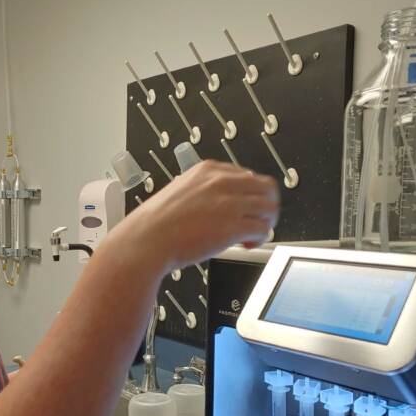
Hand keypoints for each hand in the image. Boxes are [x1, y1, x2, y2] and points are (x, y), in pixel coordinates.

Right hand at [108, 160, 279, 274]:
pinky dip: (260, 238)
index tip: (246, 208)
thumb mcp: (181, 191)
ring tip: (252, 235)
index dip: (250, 194)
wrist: (146, 240)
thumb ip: (205, 192)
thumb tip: (223, 203)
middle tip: (257, 221)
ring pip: (269, 208)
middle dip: (265, 206)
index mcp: (208, 170)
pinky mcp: (233, 226)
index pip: (247, 175)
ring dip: (265, 222)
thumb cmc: (156, 223)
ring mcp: (229, 203)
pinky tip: (246, 244)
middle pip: (266, 188)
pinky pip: (263, 229)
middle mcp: (221, 182)